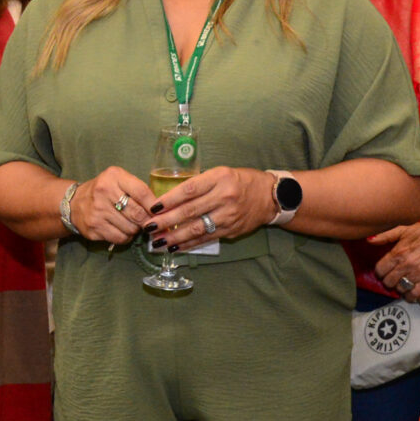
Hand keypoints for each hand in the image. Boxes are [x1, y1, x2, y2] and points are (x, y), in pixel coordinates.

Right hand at [70, 167, 157, 245]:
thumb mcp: (119, 180)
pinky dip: (126, 237)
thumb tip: (160, 210)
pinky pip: (120, 238)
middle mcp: (104, 192)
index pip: (142, 192)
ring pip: (130, 228)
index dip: (154, 205)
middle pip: (137, 213)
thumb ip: (138, 190)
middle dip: (147, 220)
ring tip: (133, 224)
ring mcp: (97, 212)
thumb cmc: (104, 191)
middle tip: (149, 222)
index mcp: (113, 176)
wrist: (74, 202)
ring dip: (136, 229)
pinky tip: (123, 230)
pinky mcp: (93, 228)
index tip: (160, 212)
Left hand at [147, 166, 275, 252]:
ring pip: (196, 228)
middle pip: (190, 211)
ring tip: (158, 242)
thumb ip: (200, 184)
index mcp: (220, 178)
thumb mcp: (221, 173)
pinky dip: (189, 244)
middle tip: (149, 227)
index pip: (189, 189)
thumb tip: (170, 199)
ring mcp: (228, 216)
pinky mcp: (231, 230)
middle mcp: (224, 197)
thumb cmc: (241, 181)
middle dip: (166, 221)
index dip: (170, 199)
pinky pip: (206, 238)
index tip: (153, 207)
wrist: (271, 196)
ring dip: (174, 237)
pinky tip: (175, 247)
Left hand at [370, 207, 419, 299]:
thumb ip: (386, 235)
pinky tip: (410, 292)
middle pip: (388, 281)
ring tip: (401, 283)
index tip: (383, 271)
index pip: (380, 270)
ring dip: (398, 287)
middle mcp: (406, 265)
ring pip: (400, 289)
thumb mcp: (406, 228)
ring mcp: (418, 274)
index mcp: (398, 252)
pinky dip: (410, 296)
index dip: (379, 272)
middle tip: (392, 278)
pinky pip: (414, 294)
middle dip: (388, 280)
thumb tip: (369, 240)